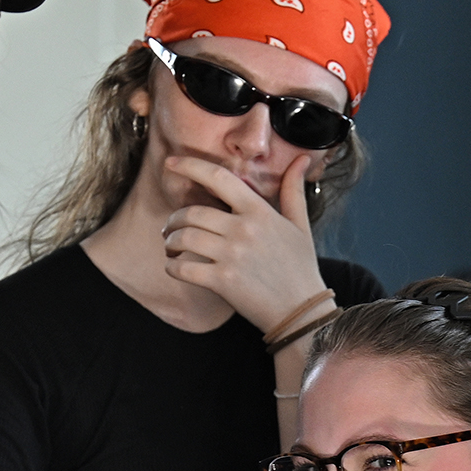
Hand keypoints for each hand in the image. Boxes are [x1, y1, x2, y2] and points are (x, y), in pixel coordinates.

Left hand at [159, 156, 329, 333]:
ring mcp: (232, 256)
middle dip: (173, 219)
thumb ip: (293, 190)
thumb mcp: (300, 225)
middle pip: (192, 213)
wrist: (301, 311)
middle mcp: (244, 229)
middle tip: (169, 228)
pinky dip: (172, 267)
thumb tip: (301, 159)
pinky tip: (174, 267)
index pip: (219, 178)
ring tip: (171, 247)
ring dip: (170, 242)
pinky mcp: (223, 281)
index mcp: (259, 211)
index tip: (170, 163)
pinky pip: (183, 269)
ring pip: (184, 238)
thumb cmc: (299, 267)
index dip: (190, 166)